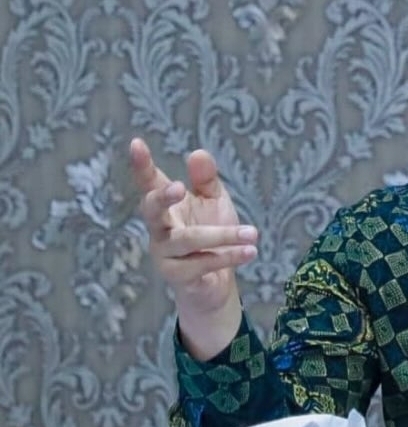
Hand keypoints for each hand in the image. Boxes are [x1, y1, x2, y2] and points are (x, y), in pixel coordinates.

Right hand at [131, 137, 255, 357]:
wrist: (216, 283)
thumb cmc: (212, 236)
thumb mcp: (213, 203)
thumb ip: (206, 180)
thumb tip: (197, 153)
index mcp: (167, 207)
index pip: (149, 183)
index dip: (141, 165)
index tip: (135, 142)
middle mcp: (159, 229)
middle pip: (151, 210)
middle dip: (162, 198)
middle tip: (178, 187)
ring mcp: (164, 254)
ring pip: (188, 239)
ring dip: (223, 235)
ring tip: (253, 233)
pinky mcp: (177, 277)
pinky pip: (202, 263)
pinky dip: (229, 256)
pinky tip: (250, 251)